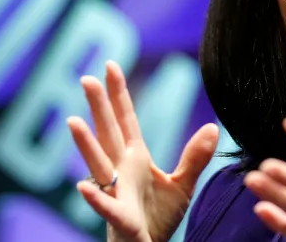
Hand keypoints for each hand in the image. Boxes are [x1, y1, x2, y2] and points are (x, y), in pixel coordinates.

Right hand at [67, 61, 218, 241]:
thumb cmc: (158, 219)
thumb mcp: (182, 185)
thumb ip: (194, 157)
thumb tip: (212, 127)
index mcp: (135, 159)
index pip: (126, 120)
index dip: (119, 94)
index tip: (110, 65)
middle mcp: (121, 171)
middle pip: (108, 134)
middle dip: (98, 108)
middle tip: (86, 79)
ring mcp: (117, 194)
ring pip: (99, 165)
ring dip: (86, 145)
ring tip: (73, 121)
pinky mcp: (121, 219)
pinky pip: (107, 207)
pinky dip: (95, 197)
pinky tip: (82, 185)